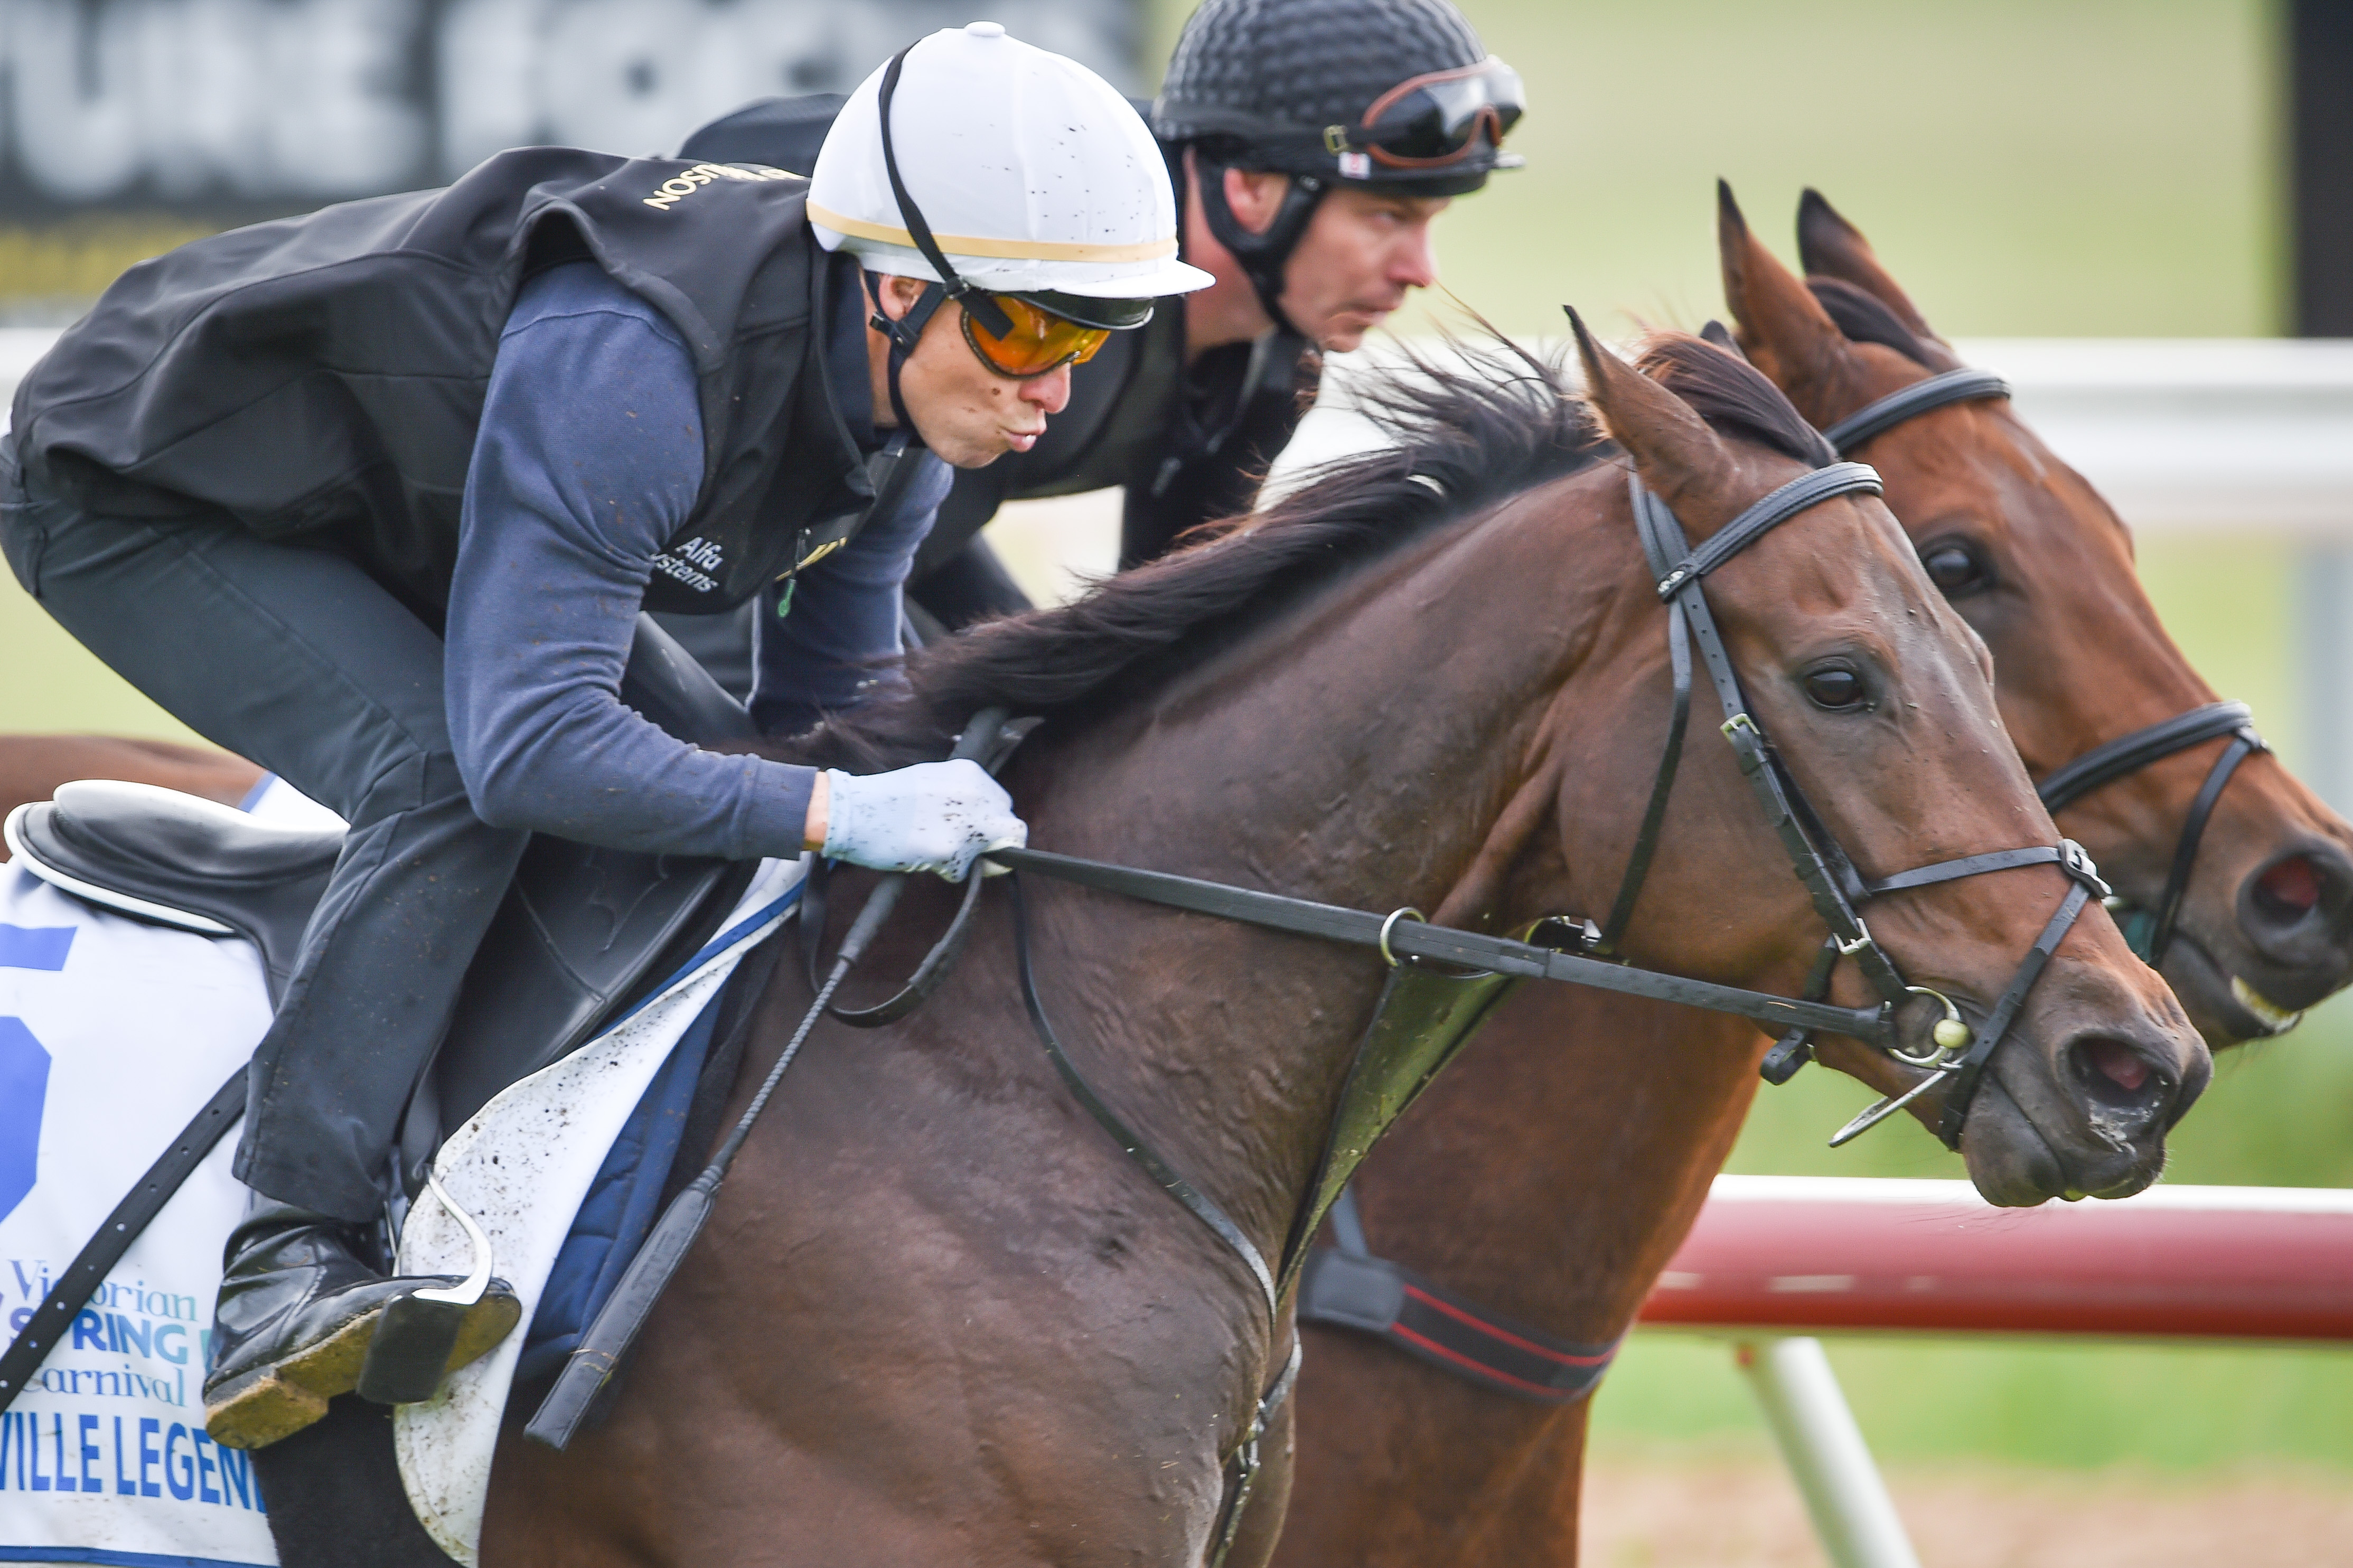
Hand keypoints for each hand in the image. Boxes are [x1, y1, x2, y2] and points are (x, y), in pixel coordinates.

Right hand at [819, 760, 1025, 881]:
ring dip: (973, 861)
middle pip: (1011, 830)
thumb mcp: (932, 781)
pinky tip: (922, 857)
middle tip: (965, 854)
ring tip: (937, 852)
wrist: (851, 811)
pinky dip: (945, 871)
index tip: (976, 835)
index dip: (991, 825)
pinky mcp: (953, 851)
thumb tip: (981, 818)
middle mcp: (977, 796)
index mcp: (971, 774)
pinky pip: (963, 872)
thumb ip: (961, 795)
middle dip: (992, 845)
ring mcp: (967, 824)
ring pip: (995, 855)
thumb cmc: (884, 799)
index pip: (1003, 804)